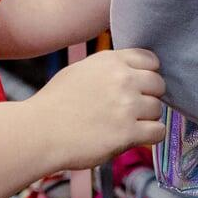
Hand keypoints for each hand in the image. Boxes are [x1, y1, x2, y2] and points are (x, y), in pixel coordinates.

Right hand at [26, 49, 167, 171]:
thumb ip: (108, 68)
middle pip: (158, 85)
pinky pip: (158, 132)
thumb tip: (132, 72)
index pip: (151, 60)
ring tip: (123, 125)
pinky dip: (149, 136)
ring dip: (146, 119)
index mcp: (110, 61)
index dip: (147, 75)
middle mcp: (122, 79)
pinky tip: (132, 137)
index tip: (137, 87)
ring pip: (158, 109)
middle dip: (148, 97)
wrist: (39, 132)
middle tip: (130, 109)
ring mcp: (126, 106)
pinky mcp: (127, 133)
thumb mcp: (80, 71)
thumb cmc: (54, 104)